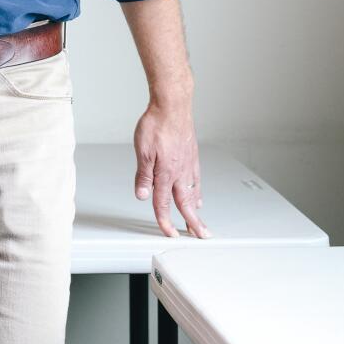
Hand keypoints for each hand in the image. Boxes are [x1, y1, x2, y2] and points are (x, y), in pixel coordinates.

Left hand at [133, 103, 208, 238]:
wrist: (172, 106)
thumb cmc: (156, 124)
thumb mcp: (142, 150)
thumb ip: (143, 175)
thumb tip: (142, 195)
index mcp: (165, 173)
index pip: (163, 203)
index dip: (165, 220)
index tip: (169, 233)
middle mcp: (179, 172)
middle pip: (185, 203)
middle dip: (192, 223)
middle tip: (201, 236)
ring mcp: (188, 165)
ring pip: (193, 193)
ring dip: (196, 210)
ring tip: (199, 222)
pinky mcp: (192, 156)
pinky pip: (196, 180)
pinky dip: (198, 192)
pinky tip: (198, 195)